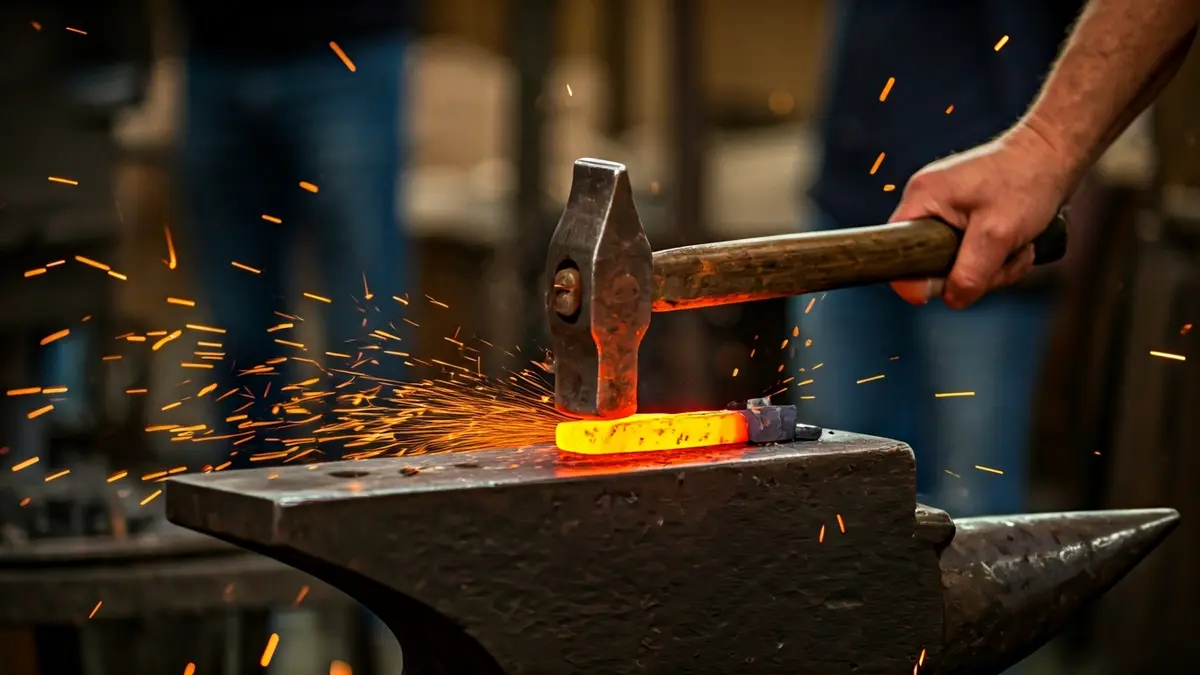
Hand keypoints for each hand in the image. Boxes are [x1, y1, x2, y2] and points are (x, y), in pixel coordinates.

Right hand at [889, 122, 1073, 308]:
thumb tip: (951, 300)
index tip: (953, 282)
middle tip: (1006, 259)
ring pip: (956, 262)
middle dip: (973, 272)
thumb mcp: (997, 234)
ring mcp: (947, 209)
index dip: (918, 276)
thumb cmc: (1028, 181)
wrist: (1057, 153)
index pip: (898, 251)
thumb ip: (969, 273)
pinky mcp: (965, 216)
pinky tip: (1020, 246)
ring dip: (993, 267)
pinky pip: (971, 253)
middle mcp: (927, 202)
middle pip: (930, 263)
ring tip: (1021, 248)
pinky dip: (997, 258)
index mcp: (921, 198)